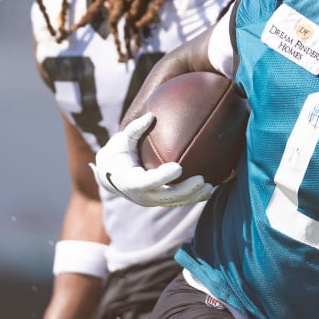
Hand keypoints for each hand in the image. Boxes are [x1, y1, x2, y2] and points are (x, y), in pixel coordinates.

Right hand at [91, 113, 213, 206]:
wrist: (109, 176)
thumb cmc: (117, 155)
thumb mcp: (121, 142)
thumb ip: (134, 130)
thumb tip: (151, 115)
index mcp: (131, 182)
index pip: (149, 181)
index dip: (163, 176)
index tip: (179, 168)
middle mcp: (142, 196)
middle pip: (167, 197)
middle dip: (185, 190)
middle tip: (201, 179)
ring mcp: (151, 201)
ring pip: (175, 202)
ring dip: (193, 197)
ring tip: (210, 187)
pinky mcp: (159, 201)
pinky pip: (177, 202)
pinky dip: (192, 198)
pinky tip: (208, 191)